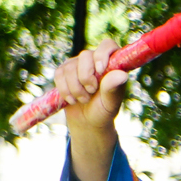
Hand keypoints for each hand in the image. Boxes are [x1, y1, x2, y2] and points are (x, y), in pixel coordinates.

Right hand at [54, 43, 130, 180]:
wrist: (87, 134)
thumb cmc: (104, 123)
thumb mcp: (108, 111)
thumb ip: (113, 92)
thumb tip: (121, 74)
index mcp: (116, 68)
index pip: (110, 45)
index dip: (102, 55)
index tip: (99, 74)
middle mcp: (100, 65)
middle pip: (87, 53)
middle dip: (84, 73)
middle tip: (87, 93)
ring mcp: (82, 69)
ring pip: (70, 64)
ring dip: (72, 83)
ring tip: (80, 101)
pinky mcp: (67, 76)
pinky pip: (59, 72)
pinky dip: (63, 86)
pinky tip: (71, 100)